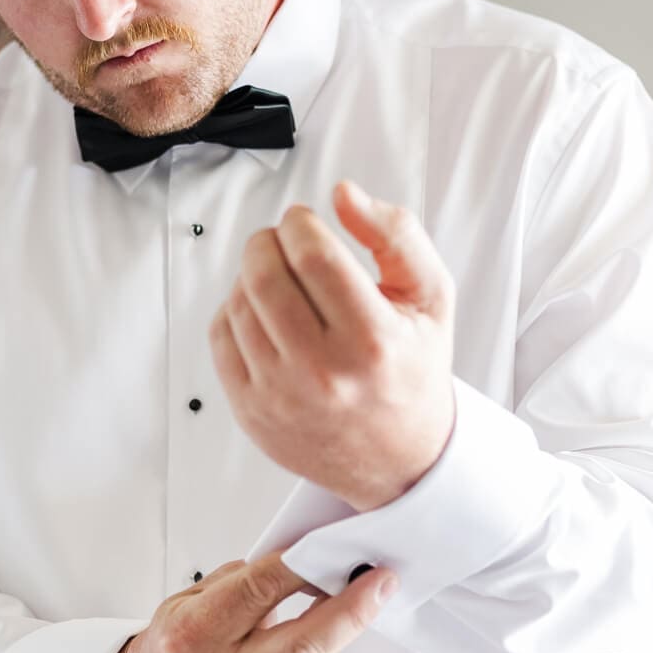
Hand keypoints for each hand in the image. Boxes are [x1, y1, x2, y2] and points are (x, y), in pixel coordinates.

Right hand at [123, 549, 399, 652]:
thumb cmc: (172, 652)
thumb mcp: (185, 605)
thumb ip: (238, 585)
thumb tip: (297, 560)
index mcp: (195, 637)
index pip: (259, 591)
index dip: (304, 566)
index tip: (336, 546)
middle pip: (303, 644)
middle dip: (350, 609)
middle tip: (382, 579)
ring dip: (344, 626)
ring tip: (368, 594)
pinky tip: (326, 634)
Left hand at [208, 180, 457, 510]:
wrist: (398, 458)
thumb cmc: (413, 368)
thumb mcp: (431, 297)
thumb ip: (397, 234)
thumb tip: (343, 194)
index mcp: (373, 341)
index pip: (313, 256)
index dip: (300, 224)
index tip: (304, 221)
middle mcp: (323, 373)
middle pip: (265, 275)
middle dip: (268, 241)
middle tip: (284, 241)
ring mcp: (280, 396)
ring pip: (237, 303)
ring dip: (251, 274)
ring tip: (280, 278)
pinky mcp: (251, 412)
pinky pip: (221, 337)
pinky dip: (235, 311)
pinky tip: (264, 312)